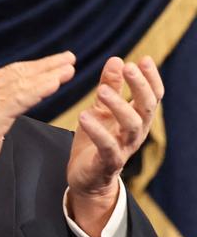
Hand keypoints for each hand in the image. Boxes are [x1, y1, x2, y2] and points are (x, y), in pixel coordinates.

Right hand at [0, 52, 75, 204]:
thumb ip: (0, 103)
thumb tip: (21, 96)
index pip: (11, 71)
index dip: (36, 65)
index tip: (56, 62)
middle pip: (18, 72)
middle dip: (47, 65)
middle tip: (69, 58)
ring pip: (22, 83)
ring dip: (49, 75)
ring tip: (69, 69)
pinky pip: (21, 99)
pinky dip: (40, 90)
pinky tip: (55, 84)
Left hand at [67, 56, 162, 236]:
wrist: (86, 178)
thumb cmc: (95, 141)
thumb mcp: (101, 109)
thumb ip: (110, 86)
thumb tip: (117, 59)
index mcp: (137, 118)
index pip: (153, 96)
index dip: (151, 78)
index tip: (143, 59)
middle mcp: (136, 132)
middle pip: (147, 107)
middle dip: (140, 86)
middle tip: (128, 68)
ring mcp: (124, 148)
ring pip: (131, 125)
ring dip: (118, 105)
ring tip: (101, 90)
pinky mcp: (108, 162)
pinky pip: (107, 146)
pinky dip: (97, 130)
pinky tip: (84, 116)